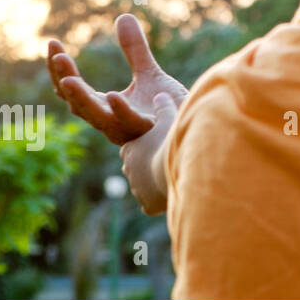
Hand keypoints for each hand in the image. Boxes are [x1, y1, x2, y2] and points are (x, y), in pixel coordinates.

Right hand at [46, 13, 188, 145]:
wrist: (194, 126)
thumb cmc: (168, 107)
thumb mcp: (149, 73)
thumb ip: (135, 49)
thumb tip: (123, 16)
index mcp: (105, 107)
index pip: (72, 89)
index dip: (60, 68)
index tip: (53, 43)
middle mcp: (110, 120)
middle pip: (77, 102)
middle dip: (65, 80)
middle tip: (57, 56)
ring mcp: (126, 127)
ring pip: (97, 116)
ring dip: (82, 98)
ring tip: (69, 79)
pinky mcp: (147, 130)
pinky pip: (130, 122)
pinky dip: (120, 111)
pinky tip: (112, 95)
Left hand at [120, 92, 180, 214]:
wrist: (171, 168)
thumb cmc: (168, 140)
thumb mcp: (169, 118)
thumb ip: (163, 107)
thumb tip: (160, 94)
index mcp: (130, 150)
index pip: (133, 150)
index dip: (145, 148)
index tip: (156, 146)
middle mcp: (129, 171)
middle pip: (136, 169)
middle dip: (147, 167)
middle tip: (163, 162)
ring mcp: (137, 189)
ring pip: (144, 187)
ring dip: (154, 184)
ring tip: (170, 178)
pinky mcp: (147, 205)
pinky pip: (151, 204)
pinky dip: (158, 201)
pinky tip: (169, 195)